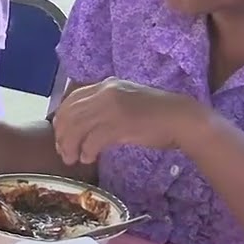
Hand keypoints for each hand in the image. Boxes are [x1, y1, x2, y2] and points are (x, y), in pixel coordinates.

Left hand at [51, 78, 207, 165]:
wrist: (182, 119)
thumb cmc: (155, 114)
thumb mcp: (124, 101)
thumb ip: (103, 106)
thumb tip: (80, 124)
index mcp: (106, 85)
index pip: (71, 99)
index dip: (62, 119)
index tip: (61, 135)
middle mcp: (105, 92)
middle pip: (70, 113)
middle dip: (62, 135)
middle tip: (64, 152)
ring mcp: (112, 107)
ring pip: (77, 127)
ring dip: (71, 146)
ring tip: (73, 159)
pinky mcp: (120, 124)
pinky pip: (92, 139)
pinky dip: (87, 151)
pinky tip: (88, 158)